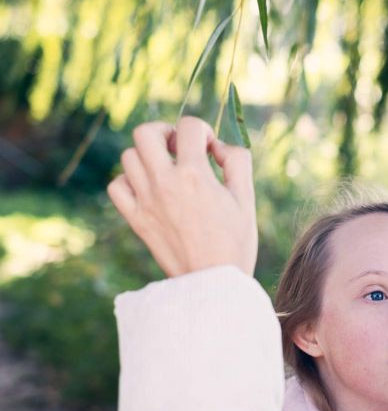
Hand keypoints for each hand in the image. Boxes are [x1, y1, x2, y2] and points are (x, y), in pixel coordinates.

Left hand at [107, 117, 256, 277]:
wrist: (214, 283)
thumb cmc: (235, 242)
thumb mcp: (246, 198)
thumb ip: (237, 161)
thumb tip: (218, 146)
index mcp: (195, 175)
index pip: (189, 127)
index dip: (202, 130)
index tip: (209, 148)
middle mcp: (164, 183)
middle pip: (146, 132)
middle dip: (165, 132)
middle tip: (180, 148)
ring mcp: (145, 201)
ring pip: (129, 157)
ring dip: (148, 156)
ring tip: (167, 169)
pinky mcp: (136, 219)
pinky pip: (117, 186)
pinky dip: (130, 181)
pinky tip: (150, 189)